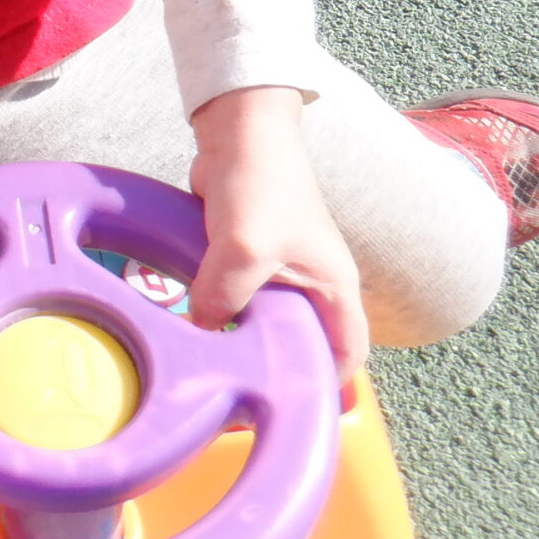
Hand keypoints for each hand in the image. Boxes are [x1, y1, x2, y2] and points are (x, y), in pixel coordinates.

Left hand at [187, 86, 366, 380]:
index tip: (292, 408)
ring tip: (210, 370)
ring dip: (240, 341)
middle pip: (302, 343)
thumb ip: (224, 298)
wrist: (239, 131)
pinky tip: (190, 326)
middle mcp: (312, 283)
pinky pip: (235, 298)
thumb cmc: (261, 183)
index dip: (328, 387)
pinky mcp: (246, 256)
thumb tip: (200, 331)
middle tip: (237, 398)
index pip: (348, 353)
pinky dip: (218, 313)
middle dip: (275, 371)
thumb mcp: (245, 250)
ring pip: (263, 322)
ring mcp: (280, 268)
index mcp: (334, 287)